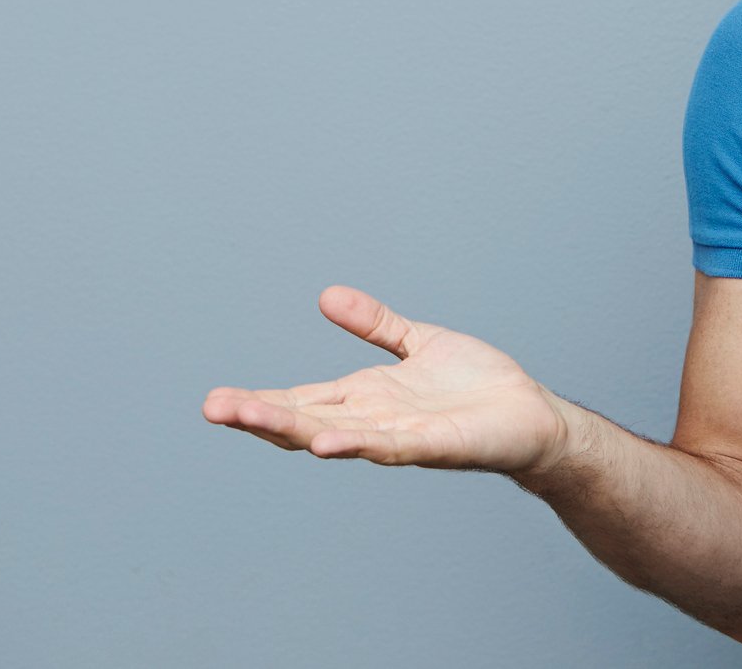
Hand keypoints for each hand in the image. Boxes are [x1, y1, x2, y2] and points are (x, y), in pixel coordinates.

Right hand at [202, 286, 572, 473]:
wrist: (531, 414)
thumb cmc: (477, 386)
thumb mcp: (419, 342)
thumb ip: (375, 323)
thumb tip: (327, 296)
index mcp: (366, 396)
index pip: (301, 400)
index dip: (259, 401)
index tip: (215, 400)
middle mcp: (373, 420)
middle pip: (304, 419)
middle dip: (258, 415)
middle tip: (211, 408)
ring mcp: (400, 434)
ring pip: (335, 434)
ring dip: (292, 428)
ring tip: (248, 418)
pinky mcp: (434, 444)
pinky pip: (389, 445)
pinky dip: (357, 444)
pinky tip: (327, 442)